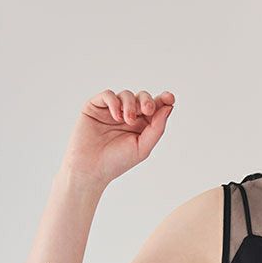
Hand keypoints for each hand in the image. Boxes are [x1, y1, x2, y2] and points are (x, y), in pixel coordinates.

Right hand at [60, 89, 175, 187]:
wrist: (91, 168)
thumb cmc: (117, 161)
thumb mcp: (143, 147)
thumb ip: (157, 128)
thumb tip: (168, 108)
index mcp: (142, 125)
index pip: (155, 108)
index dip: (164, 100)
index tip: (170, 98)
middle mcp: (128, 115)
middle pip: (142, 97)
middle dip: (147, 100)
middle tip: (147, 110)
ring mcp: (112, 110)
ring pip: (126, 94)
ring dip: (130, 105)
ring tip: (127, 120)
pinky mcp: (95, 106)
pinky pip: (108, 95)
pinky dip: (114, 102)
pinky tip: (116, 116)